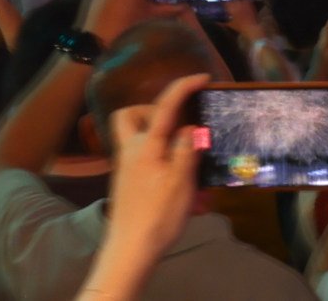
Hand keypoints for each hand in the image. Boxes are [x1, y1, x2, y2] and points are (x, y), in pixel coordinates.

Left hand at [90, 75, 208, 283]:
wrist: (129, 249)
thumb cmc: (157, 215)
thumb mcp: (180, 182)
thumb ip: (186, 151)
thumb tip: (190, 128)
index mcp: (146, 145)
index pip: (164, 105)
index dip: (182, 87)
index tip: (202, 79)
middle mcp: (130, 150)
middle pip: (131, 115)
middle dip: (154, 112)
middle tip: (178, 126)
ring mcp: (125, 167)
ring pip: (137, 138)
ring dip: (158, 138)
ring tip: (184, 157)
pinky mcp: (126, 183)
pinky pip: (142, 160)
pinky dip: (160, 162)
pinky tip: (179, 186)